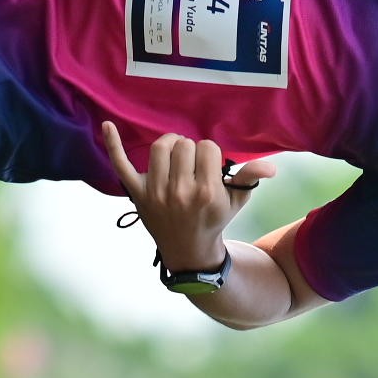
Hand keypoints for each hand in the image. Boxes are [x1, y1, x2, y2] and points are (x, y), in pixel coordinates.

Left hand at [101, 123, 278, 275]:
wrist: (188, 251)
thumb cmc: (214, 219)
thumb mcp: (236, 201)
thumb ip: (250, 178)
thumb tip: (271, 166)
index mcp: (206, 193)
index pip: (207, 148)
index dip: (210, 155)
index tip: (209, 170)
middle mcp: (179, 192)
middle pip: (184, 144)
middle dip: (191, 151)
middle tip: (193, 167)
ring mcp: (155, 193)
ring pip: (160, 146)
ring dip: (170, 146)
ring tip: (176, 159)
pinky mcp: (137, 194)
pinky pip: (121, 164)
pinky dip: (113, 145)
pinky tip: (107, 126)